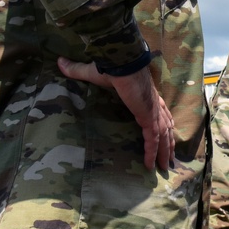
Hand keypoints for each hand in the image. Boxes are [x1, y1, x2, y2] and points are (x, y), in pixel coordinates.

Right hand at [58, 56, 175, 170]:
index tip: (167, 134)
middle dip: (168, 144)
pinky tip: (148, 166)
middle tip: (168, 160)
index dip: (164, 123)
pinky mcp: (148, 117)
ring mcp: (152, 112)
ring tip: (164, 167)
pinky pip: (152, 139)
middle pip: (166, 127)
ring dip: (164, 152)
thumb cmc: (112, 66)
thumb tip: (60, 61)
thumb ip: (77, 69)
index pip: (160, 112)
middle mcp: (154, 105)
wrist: (121, 62)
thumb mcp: (93, 71)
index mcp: (146, 95)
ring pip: (163, 136)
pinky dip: (151, 152)